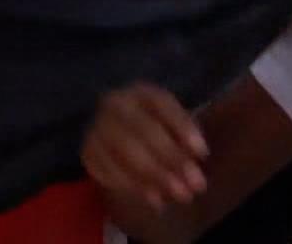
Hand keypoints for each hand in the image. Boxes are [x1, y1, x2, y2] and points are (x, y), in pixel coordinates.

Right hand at [82, 83, 210, 212]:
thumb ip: (185, 137)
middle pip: (144, 129)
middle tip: (197, 185)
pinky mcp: (88, 151)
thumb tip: (196, 156)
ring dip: (156, 176)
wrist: (123, 143)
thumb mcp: (174, 127)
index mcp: (141, 92)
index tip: (203, 153)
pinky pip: (109, 170)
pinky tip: (156, 200)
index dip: (182, 127)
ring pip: (126, 151)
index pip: (162, 103)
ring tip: (182, 196)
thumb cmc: (158, 133)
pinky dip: (135, 187)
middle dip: (173, 158)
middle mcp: (115, 103)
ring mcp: (98, 127)